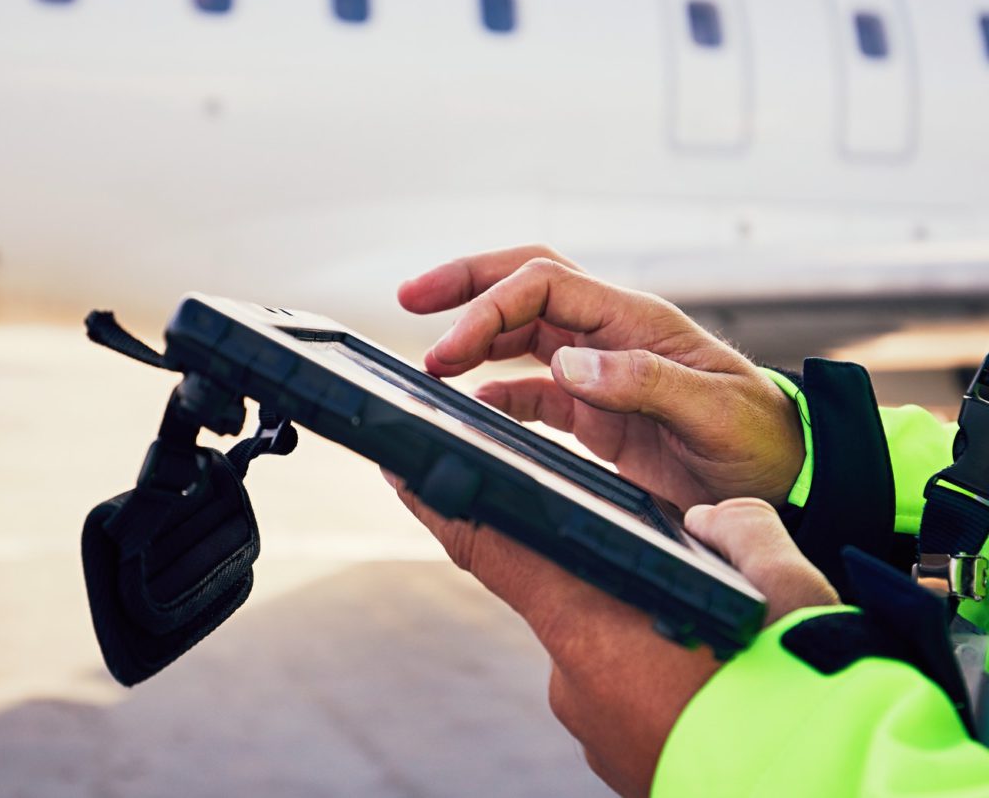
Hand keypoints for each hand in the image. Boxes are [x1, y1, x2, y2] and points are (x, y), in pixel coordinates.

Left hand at [389, 481, 837, 797]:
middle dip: (607, 579)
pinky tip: (707, 687)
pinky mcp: (617, 761)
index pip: (494, 548)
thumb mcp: (782, 586)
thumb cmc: (803, 695)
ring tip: (715, 652)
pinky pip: (619, 693)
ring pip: (602, 647)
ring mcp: (594, 729)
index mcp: (595, 625)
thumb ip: (736, 532)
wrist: (832, 792)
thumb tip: (711, 524)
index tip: (402, 469)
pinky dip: (649, 678)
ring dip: (641, 634)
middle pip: (566, 596)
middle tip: (683, 593)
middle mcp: (575, 680)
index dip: (440, 505)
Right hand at [399, 244, 804, 508]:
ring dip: (475, 337)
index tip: (448, 348)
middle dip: (468, 284)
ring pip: (523, 332)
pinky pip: (535, 388)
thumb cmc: (761, 439)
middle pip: (526, 285)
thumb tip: (569, 363)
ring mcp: (600, 369)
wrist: (787, 477)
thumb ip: (645, 381)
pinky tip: (476, 404)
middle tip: (411, 298)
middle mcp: (610, 334)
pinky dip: (499, 391)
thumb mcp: (713, 411)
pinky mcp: (596, 409)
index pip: (545, 285)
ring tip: (432, 361)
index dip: (489, 307)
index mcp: (635, 320)